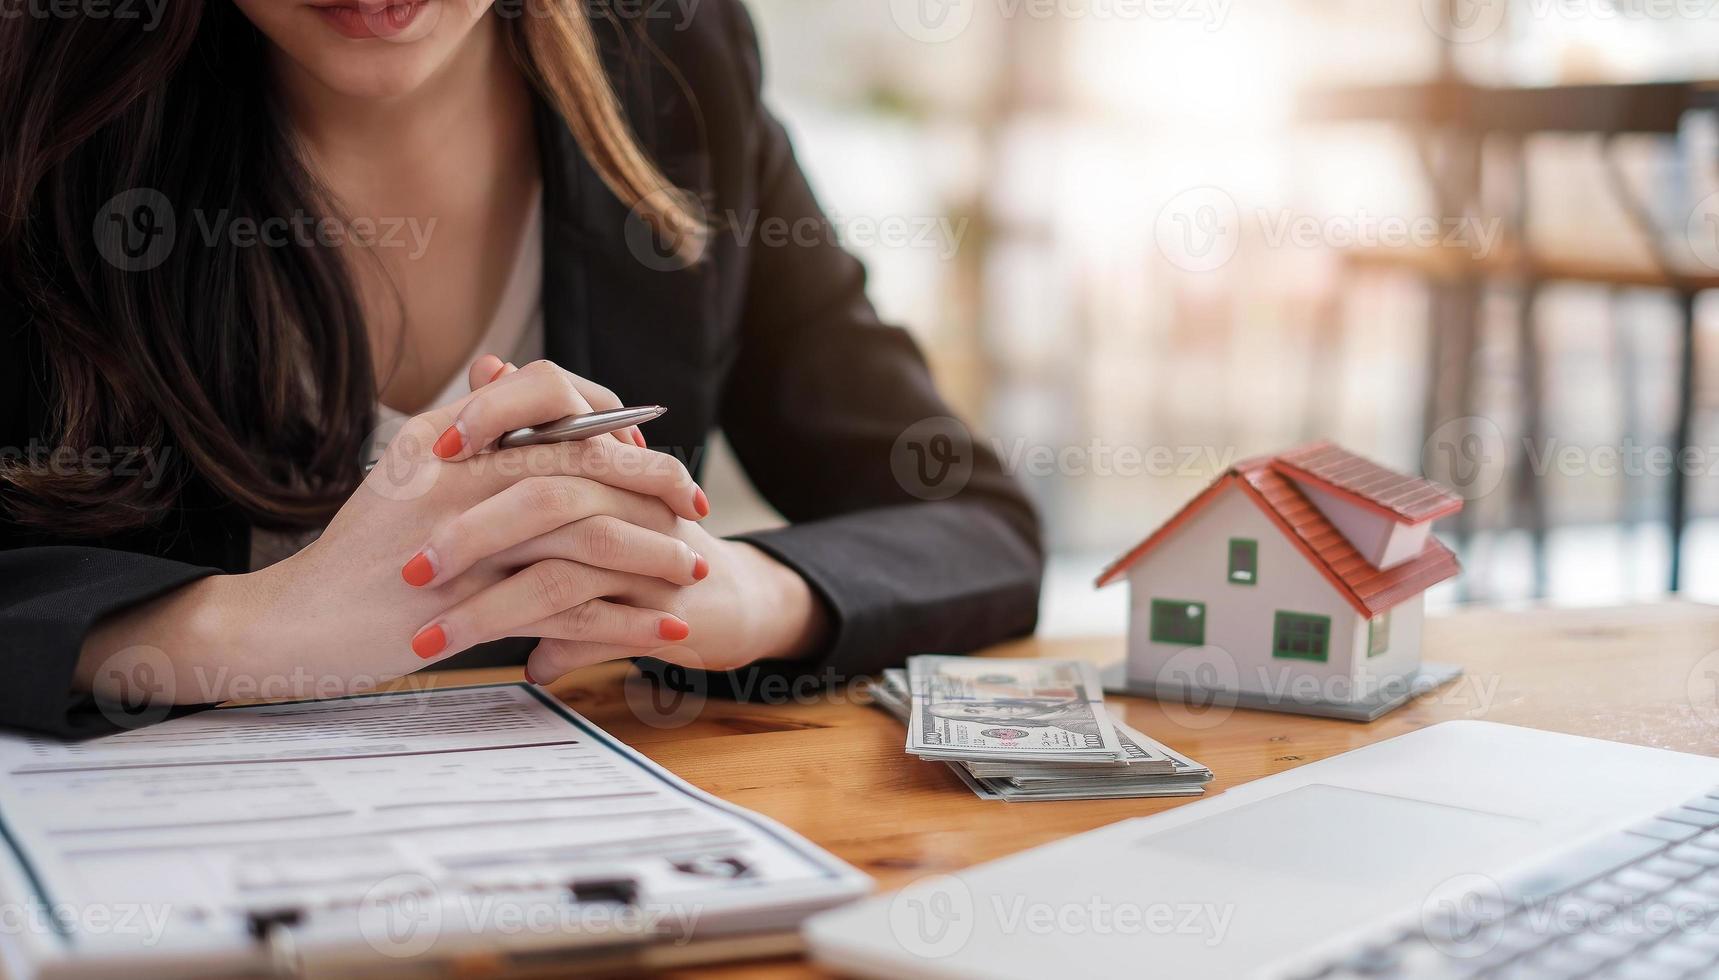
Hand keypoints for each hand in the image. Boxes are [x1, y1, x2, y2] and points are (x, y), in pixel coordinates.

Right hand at [76, 357, 705, 704]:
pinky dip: (627, 622)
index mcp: (442, 436)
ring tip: (693, 572)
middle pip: (580, 461)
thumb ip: (466, 426)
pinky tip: (667, 634)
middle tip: (698, 506)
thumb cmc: (361, 553)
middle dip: (654, 483)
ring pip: (583, 532)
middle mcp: (452, 477)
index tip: (647, 449)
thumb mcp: (407, 473)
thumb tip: (504, 370)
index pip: (546, 393)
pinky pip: (568, 609)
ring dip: (651, 553)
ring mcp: (458, 543)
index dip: (611, 418)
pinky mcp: (464, 608)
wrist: (292, 625)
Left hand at [442, 367, 828, 685]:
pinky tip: (518, 668)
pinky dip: (555, 651)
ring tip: (430, 639)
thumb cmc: (633, 537)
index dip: (496, 416)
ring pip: (562, 579)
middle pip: (548, 499)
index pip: (553, 401)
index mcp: (607, 456)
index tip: (438, 447)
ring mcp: (650, 559)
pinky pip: (600, 634)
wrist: (718, 600)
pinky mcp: (664, 617)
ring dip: (491, 613)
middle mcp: (633, 498)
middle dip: (472, 536)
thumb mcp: (584, 480)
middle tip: (413, 570)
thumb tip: (486, 365)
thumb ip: (535, 428)